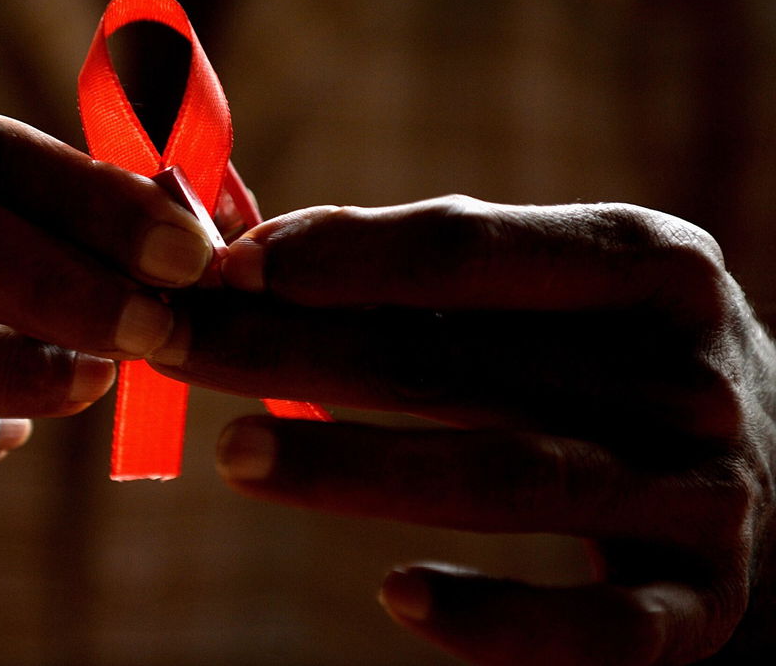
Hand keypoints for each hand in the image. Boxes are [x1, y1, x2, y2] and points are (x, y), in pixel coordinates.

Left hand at [151, 196, 775, 664]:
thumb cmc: (621, 356)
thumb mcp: (561, 288)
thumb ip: (427, 266)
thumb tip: (264, 248)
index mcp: (651, 268)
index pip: (472, 249)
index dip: (342, 256)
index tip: (230, 264)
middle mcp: (685, 377)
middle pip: (459, 362)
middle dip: (298, 352)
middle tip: (175, 346)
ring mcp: (701, 497)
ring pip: (511, 478)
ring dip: (360, 467)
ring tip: (234, 452)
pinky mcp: (698, 608)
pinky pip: (593, 629)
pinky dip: (495, 618)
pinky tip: (394, 596)